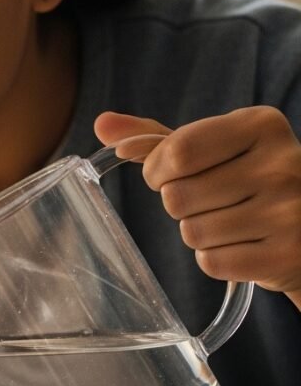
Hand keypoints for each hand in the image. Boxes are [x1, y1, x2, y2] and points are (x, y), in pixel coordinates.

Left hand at [95, 108, 300, 309]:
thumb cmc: (248, 180)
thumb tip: (102, 123)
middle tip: (213, 201)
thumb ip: (157, 137)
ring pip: (191, 233)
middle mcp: (282, 164)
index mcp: (262, 125)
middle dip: (180, 204)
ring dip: (199, 233)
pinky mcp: (286, 254)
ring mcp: (290, 211)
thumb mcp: (213, 148)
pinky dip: (216, 259)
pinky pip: (212, 262)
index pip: (176, 151)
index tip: (168, 174)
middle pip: (176, 196)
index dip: (156, 170)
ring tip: (232, 222)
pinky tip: (243, 245)